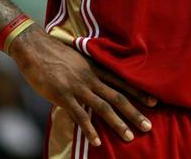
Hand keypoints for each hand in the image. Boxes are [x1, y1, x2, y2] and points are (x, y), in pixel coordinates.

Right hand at [9, 25, 156, 147]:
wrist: (36, 48)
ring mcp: (78, 87)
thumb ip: (90, 70)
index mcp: (96, 67)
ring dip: (117, 123)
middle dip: (134, 112)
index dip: (138, 92)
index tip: (154, 101)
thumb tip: (97, 81)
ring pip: (103, 107)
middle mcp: (91, 77)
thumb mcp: (79, 58)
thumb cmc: (56, 53)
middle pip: (117, 96)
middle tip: (148, 126)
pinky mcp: (63, 96)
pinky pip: (79, 115)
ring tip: (129, 137)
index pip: (122, 81)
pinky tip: (97, 142)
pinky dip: (89, 129)